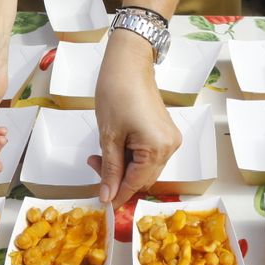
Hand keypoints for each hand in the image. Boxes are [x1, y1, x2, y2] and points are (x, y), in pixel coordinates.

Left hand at [88, 33, 180, 208]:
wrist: (129, 63)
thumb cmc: (117, 92)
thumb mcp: (109, 136)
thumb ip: (110, 169)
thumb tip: (107, 196)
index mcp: (157, 148)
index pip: (136, 184)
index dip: (118, 194)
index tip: (102, 201)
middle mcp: (170, 146)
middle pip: (143, 178)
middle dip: (118, 178)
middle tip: (94, 164)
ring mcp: (169, 139)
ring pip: (145, 167)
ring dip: (123, 167)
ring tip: (101, 154)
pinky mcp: (165, 132)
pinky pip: (148, 154)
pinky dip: (131, 156)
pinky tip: (115, 146)